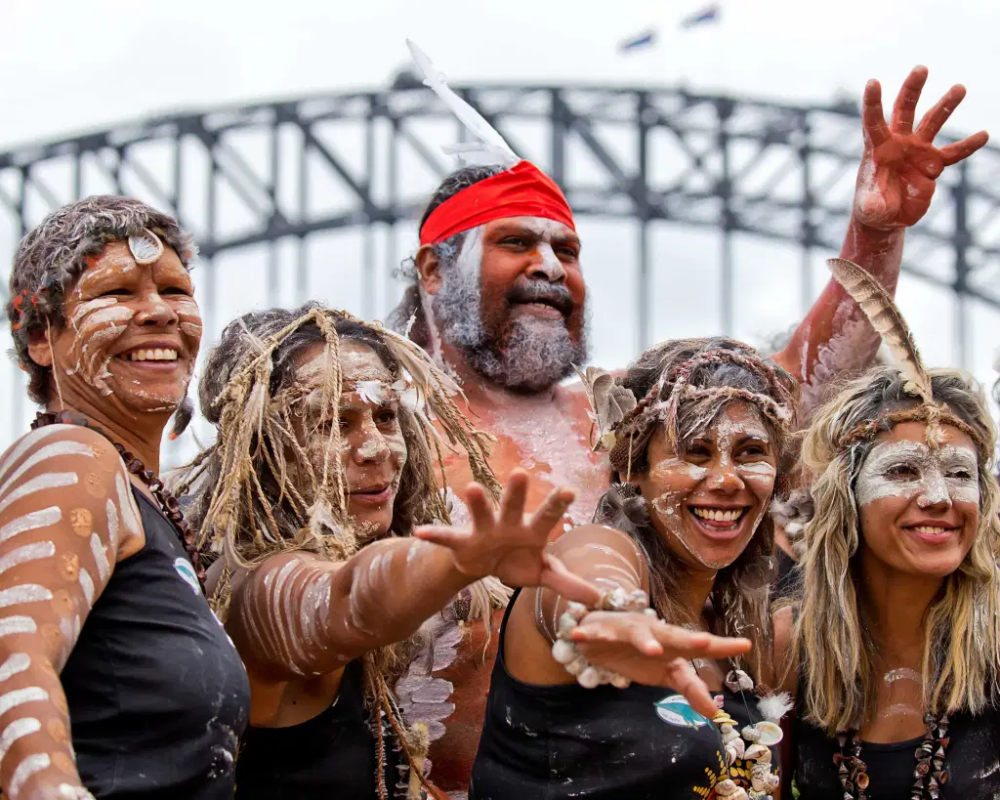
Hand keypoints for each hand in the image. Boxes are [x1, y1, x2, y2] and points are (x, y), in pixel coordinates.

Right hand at [415, 470, 602, 605]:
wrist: (486, 566)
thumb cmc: (519, 562)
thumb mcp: (542, 574)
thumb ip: (566, 582)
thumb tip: (598, 598)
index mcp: (532, 531)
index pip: (548, 516)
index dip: (557, 504)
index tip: (569, 490)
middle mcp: (508, 524)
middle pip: (514, 506)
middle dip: (516, 492)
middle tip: (521, 473)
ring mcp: (484, 530)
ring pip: (481, 513)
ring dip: (477, 502)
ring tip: (471, 488)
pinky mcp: (462, 541)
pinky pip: (447, 537)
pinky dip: (434, 534)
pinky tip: (420, 532)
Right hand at [569, 611, 750, 717]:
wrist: (604, 630)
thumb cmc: (641, 652)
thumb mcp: (666, 672)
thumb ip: (690, 689)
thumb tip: (715, 714)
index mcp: (672, 645)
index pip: (700, 646)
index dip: (722, 646)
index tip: (745, 645)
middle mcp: (653, 633)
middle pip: (673, 636)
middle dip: (687, 639)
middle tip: (703, 644)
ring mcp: (627, 629)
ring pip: (637, 633)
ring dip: (644, 639)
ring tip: (653, 649)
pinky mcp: (602, 631)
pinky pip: (595, 634)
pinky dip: (588, 635)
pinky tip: (580, 637)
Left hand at [854, 65, 987, 228]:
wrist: (887, 216)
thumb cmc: (872, 208)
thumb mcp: (869, 209)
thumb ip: (872, 204)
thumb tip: (878, 205)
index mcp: (877, 149)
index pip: (874, 122)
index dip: (873, 104)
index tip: (872, 81)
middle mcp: (898, 143)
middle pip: (905, 110)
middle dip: (912, 90)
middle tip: (921, 68)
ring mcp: (918, 151)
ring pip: (933, 122)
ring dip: (946, 105)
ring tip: (960, 87)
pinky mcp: (933, 164)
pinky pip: (954, 153)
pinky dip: (968, 145)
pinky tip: (983, 135)